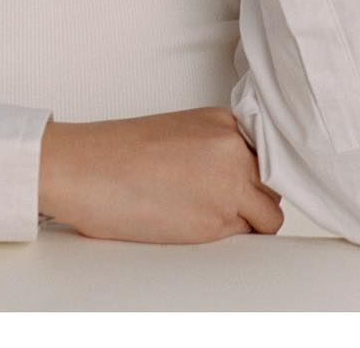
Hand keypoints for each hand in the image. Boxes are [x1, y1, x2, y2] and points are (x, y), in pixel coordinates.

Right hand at [38, 107, 284, 242]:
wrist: (85, 168)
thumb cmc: (117, 154)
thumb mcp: (178, 133)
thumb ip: (214, 149)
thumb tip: (239, 179)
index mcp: (221, 121)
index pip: (266, 152)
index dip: (254, 173)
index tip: (241, 183)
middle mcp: (233, 149)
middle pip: (273, 182)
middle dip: (254, 197)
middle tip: (218, 202)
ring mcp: (230, 184)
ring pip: (269, 215)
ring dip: (247, 222)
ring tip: (205, 216)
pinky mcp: (217, 221)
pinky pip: (245, 237)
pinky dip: (229, 238)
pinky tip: (194, 225)